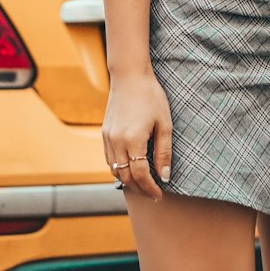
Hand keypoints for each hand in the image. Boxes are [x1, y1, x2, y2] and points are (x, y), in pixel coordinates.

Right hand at [103, 73, 172, 199]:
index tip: (159, 195)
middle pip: (125, 177)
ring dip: (128, 180)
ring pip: (114, 170)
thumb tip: (164, 177)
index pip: (140, 175)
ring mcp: (108, 138)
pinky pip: (109, 159)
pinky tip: (131, 167)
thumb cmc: (151, 96)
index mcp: (133, 140)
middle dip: (139, 189)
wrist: (129, 75)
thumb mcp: (164, 124)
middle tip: (152, 194)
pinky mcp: (105, 133)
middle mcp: (116, 142)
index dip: (150, 189)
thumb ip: (163, 152)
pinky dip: (119, 168)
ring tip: (143, 183)